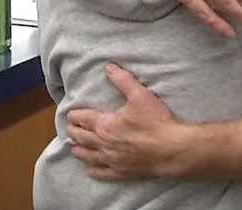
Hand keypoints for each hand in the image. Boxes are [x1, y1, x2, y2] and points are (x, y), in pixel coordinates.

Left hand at [68, 64, 183, 180]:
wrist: (171, 149)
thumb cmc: (156, 122)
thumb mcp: (140, 95)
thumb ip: (123, 80)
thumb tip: (109, 67)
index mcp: (105, 124)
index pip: (82, 119)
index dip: (74, 115)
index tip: (71, 114)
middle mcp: (103, 144)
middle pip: (80, 137)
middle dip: (73, 131)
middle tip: (70, 127)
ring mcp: (111, 160)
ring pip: (86, 156)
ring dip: (78, 150)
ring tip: (74, 147)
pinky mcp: (120, 172)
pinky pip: (100, 173)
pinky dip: (92, 170)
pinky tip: (89, 169)